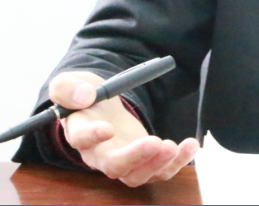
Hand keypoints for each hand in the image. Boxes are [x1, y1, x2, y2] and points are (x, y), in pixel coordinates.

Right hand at [49, 70, 198, 186]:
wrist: (97, 104)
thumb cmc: (83, 96)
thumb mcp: (70, 83)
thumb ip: (68, 88)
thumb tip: (84, 97)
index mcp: (79, 132)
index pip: (81, 139)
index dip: (92, 137)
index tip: (106, 128)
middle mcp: (99, 154)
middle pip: (114, 166)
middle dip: (136, 157)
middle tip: (156, 142)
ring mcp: (122, 161)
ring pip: (137, 175)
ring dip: (158, 164)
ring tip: (174, 146)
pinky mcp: (142, 160)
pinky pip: (159, 171)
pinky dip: (176, 161)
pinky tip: (190, 145)